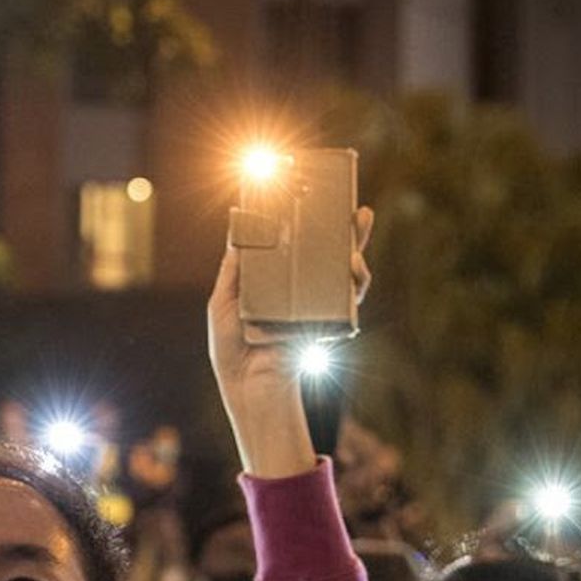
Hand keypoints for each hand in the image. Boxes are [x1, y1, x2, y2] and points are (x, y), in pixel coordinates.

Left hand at [207, 207, 372, 477]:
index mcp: (268, 280)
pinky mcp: (326, 319)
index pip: (285, 243)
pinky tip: (355, 265)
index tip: (301, 192)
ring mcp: (312, 302)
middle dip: (337, 224)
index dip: (294, 219)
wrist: (249, 388)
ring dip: (353, 245)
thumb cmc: (231, 349)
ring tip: (357, 224)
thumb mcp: (223, 303)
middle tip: (348, 198)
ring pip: (340, 267)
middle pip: (320, 249)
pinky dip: (355, 279)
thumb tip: (238, 233)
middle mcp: (294, 288)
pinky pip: (347, 296)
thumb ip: (234, 271)